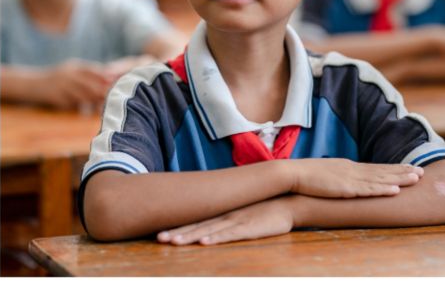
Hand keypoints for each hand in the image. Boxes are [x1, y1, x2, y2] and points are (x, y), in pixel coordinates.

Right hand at [34, 60, 119, 109]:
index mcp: (74, 66)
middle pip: (88, 83)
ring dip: (92, 101)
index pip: (92, 70)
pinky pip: (71, 103)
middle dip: (101, 91)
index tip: (115, 82)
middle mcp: (68, 74)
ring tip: (102, 107)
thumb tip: (108, 77)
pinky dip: (79, 108)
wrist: (33, 84)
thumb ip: (86, 74)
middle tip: (112, 98)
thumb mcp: (70, 71)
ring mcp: (62, 85)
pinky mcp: (56, 97)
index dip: (104, 76)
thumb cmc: (56, 79)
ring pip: (81, 95)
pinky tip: (86, 113)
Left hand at [158, 198, 295, 245]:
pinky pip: (229, 234)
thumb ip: (225, 219)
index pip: (195, 221)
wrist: (285, 201)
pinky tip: (204, 242)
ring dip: (190, 236)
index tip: (159, 233)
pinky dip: (216, 238)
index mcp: (220, 213)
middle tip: (158, 238)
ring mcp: (235, 221)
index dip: (177, 227)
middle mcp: (224, 215)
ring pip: (208, 230)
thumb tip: (209, 226)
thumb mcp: (240, 213)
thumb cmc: (262, 209)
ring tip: (174, 242)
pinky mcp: (248, 228)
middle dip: (177, 233)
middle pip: (196, 225)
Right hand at [289, 157, 420, 198]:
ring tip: (417, 178)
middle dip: (403, 171)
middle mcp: (353, 169)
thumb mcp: (328, 174)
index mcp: (349, 166)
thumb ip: (340, 177)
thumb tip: (348, 183)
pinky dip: (383, 188)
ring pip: (381, 178)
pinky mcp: (346, 187)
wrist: (293, 174)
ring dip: (400, 178)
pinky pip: (368, 189)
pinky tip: (395, 189)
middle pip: (383, 170)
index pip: (377, 167)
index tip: (409, 168)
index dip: (394, 168)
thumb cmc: (307, 176)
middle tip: (422, 172)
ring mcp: (350, 177)